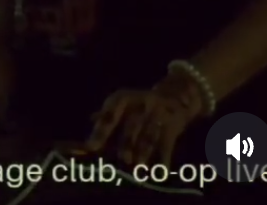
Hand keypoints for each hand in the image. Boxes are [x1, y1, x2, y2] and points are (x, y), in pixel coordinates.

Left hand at [85, 73, 203, 165]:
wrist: (176, 96)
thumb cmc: (140, 104)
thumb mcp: (123, 104)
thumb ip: (106, 116)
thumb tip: (90, 123)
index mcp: (122, 99)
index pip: (109, 115)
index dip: (100, 131)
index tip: (90, 147)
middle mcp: (139, 104)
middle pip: (131, 125)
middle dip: (127, 142)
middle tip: (122, 158)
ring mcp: (158, 114)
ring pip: (149, 135)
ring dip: (144, 151)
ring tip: (139, 166)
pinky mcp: (173, 126)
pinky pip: (167, 143)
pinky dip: (164, 158)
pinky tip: (161, 171)